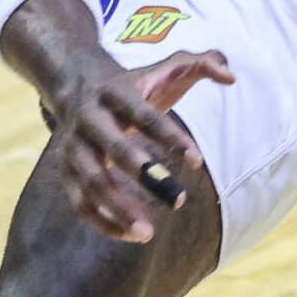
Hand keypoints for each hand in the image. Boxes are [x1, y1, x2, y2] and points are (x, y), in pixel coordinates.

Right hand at [48, 48, 232, 243]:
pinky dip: (102, 222)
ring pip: (91, 182)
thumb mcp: (167, 66)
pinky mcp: (65, 172)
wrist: (76, 85)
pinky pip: (79, 203)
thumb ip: (204, 62)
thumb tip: (231, 76)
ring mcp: (73, 148)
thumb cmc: (137, 83)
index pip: (145, 117)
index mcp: (116, 92)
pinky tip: (133, 234)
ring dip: (118, 209)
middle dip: (145, 176)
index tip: (198, 162)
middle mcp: (89, 120)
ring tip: (149, 232)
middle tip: (177, 201)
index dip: (171, 138)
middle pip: (114, 150)